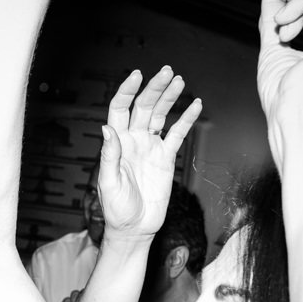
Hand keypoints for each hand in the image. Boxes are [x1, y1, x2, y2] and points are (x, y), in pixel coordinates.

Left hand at [96, 67, 202, 240]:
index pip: (120, 109)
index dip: (127, 91)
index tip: (137, 75)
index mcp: (117, 143)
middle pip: (143, 107)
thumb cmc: (116, 211)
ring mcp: (150, 147)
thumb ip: (109, 156)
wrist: (134, 229)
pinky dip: (186, 119)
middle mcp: (133, 141)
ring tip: (179, 81)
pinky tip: (195, 105)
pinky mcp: (165, 158)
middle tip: (167, 72)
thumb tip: (107, 129)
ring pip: (160, 115)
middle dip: (154, 88)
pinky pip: (177, 134)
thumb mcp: (108, 184)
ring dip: (169, 97)